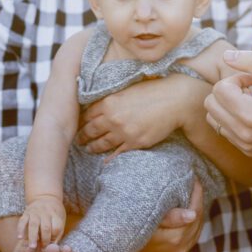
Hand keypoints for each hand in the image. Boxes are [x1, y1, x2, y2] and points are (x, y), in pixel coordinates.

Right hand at [18, 195, 65, 248]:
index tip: (50, 246)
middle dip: (44, 239)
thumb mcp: (60, 220)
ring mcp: (35, 211)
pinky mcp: (26, 212)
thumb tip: (50, 248)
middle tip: (42, 249)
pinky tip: (20, 238)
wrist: (46, 197)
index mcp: (56, 215)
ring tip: (32, 247)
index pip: (56, 228)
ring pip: (33, 225)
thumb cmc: (55, 213)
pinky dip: (20, 229)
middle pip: (45, 227)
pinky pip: (22, 221)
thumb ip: (57, 233)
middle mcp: (45, 212)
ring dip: (33, 237)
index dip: (53, 238)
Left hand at [78, 75, 209, 153]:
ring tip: (88, 149)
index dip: (81, 122)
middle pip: (91, 130)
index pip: (88, 115)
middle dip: (83, 136)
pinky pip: (118, 153)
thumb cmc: (152, 91)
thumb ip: (112, 99)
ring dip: (93, 147)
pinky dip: (109, 158)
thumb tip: (101, 105)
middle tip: (78, 140)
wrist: (173, 100)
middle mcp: (113, 118)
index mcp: (109, 102)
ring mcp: (123, 132)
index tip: (78, 125)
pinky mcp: (135, 142)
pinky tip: (105, 161)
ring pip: (102, 143)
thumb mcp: (127, 89)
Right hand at [129, 178, 203, 251]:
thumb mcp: (146, 218)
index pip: (195, 212)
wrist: (114, 248)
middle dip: (197, 201)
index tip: (194, 179)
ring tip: (191, 195)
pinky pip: (190, 238)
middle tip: (193, 184)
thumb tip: (192, 214)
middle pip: (197, 220)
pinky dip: (192, 224)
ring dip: (196, 212)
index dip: (196, 194)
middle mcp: (179, 249)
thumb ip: (170, 217)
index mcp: (174, 239)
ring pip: (196, 229)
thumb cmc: (128, 227)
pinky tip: (188, 212)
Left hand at [205, 49, 251, 156]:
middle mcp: (244, 134)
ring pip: (213, 118)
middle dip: (228, 92)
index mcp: (250, 115)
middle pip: (211, 104)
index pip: (219, 89)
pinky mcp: (247, 151)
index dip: (236, 79)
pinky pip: (224, 130)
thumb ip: (251, 60)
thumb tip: (224, 56)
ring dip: (228, 106)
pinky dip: (233, 118)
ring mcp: (245, 145)